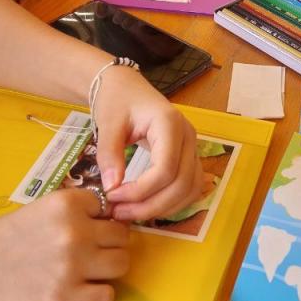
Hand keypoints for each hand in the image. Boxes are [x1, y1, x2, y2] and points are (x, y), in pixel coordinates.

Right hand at [0, 189, 130, 300]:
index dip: (98, 221)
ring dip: (106, 271)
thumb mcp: (33, 213)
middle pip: (121, 237)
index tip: (84, 231)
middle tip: (87, 257)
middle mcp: (75, 231)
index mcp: (65, 204)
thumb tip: (104, 220)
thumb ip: (68, 215)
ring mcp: (73, 267)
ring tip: (82, 276)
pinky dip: (96, 297)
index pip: (107, 208)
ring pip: (121, 265)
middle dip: (108, 246)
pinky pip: (107, 297)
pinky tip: (76, 296)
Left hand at [92, 64, 202, 220]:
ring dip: (163, 208)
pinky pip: (189, 187)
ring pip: (190, 189)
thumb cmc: (117, 100)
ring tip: (131, 213)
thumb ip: (109, 154)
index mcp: (170, 123)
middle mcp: (188, 136)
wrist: (125, 87)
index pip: (165, 168)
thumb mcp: (108, 123)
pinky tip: (148, 206)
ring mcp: (192, 147)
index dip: (141, 190)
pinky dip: (172, 202)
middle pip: (182, 183)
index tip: (113, 196)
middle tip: (119, 213)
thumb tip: (112, 188)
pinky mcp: (189, 156)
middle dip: (151, 205)